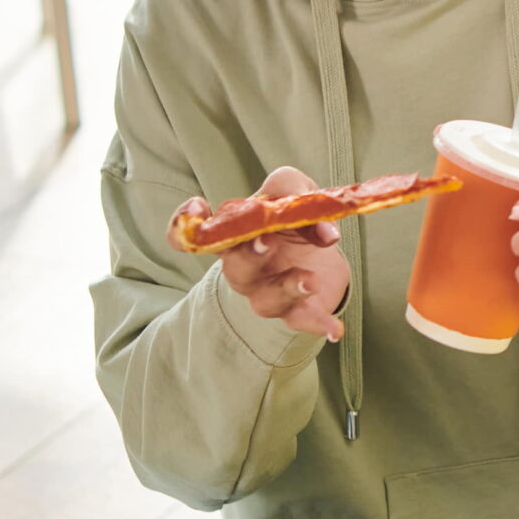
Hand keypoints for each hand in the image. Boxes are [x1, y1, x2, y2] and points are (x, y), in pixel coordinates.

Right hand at [170, 166, 350, 340]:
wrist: (319, 249)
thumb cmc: (291, 216)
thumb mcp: (293, 190)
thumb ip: (296, 192)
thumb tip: (322, 226)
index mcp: (234, 233)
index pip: (194, 233)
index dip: (184, 224)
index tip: (199, 206)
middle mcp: (242, 266)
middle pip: (234, 266)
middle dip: (249, 255)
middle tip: (267, 241)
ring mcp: (266, 291)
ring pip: (266, 298)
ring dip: (287, 288)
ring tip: (311, 280)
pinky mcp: (295, 308)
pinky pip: (301, 320)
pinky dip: (318, 324)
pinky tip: (335, 329)